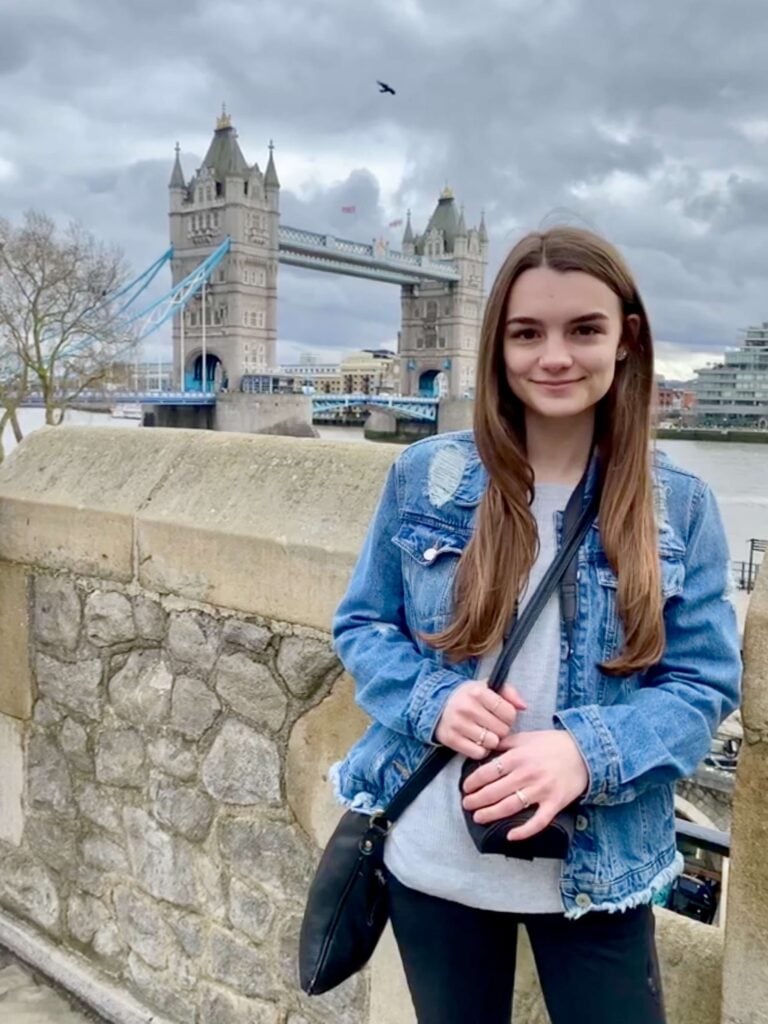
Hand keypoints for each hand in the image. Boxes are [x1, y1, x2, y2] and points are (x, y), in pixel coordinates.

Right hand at [434, 682, 526, 758]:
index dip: (510, 717)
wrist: (437, 705)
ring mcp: (458, 724)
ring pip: (492, 743)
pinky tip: (478, 742)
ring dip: (492, 741)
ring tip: (486, 733)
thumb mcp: (487, 687)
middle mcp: (467, 707)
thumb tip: (523, 706)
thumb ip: (509, 692)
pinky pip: (478, 753)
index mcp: (478, 692)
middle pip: (502, 730)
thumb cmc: (468, 697)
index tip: (502, 716)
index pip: (509, 713)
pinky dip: (481, 750)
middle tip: (494, 726)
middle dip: (501, 729)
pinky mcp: (451, 739)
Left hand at [461, 730, 588, 841]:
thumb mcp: (526, 737)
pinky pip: (538, 821)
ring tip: (478, 817)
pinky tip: (510, 836)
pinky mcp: (554, 803)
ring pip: (510, 806)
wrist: (584, 752)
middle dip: (477, 800)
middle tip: (466, 805)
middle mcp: (527, 774)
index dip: (473, 782)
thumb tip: (485, 748)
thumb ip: (505, 743)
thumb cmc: (552, 744)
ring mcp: (541, 790)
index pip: (487, 772)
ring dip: (491, 814)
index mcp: (517, 757)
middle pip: (494, 791)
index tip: (465, 788)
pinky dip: (524, 831)